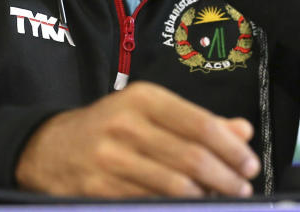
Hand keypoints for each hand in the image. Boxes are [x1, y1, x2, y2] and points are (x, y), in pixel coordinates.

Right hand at [14, 81, 259, 197]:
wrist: (50, 147)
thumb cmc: (110, 127)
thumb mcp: (149, 111)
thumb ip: (196, 120)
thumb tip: (242, 130)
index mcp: (143, 99)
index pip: (199, 124)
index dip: (230, 148)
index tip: (249, 163)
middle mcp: (126, 124)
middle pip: (191, 158)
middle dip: (225, 178)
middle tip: (242, 188)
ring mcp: (111, 159)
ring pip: (175, 186)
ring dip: (206, 197)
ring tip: (221, 199)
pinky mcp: (101, 190)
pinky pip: (151, 203)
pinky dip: (177, 207)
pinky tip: (191, 205)